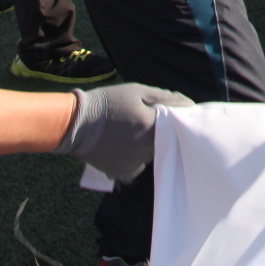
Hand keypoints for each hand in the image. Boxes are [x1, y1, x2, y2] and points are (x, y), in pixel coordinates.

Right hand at [54, 82, 191, 183]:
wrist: (75, 123)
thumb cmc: (108, 102)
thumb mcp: (137, 91)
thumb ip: (165, 98)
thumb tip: (188, 103)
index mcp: (151, 126)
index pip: (176, 127)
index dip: (175, 122)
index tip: (172, 117)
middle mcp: (145, 149)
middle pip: (163, 143)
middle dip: (160, 134)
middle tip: (146, 124)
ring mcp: (135, 164)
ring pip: (151, 156)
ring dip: (146, 146)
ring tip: (132, 134)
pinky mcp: (123, 173)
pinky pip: (137, 167)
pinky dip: (134, 158)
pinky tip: (124, 147)